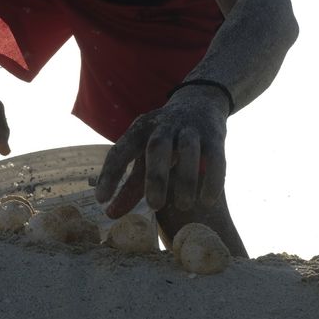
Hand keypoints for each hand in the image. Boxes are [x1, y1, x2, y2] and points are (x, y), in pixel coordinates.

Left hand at [94, 86, 228, 217]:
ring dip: (186, 179)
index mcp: (140, 130)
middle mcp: (163, 126)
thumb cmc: (164, 139)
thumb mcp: (144, 155)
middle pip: (157, 147)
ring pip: (188, 150)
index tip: (101, 199)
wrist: (200, 103)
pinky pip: (216, 157)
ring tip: (184, 206)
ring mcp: (190, 128)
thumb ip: (130, 185)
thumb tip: (111, 215)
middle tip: (154, 206)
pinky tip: (207, 201)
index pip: (121, 150)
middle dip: (156, 176)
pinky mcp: (214, 135)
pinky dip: (213, 179)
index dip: (110, 173)